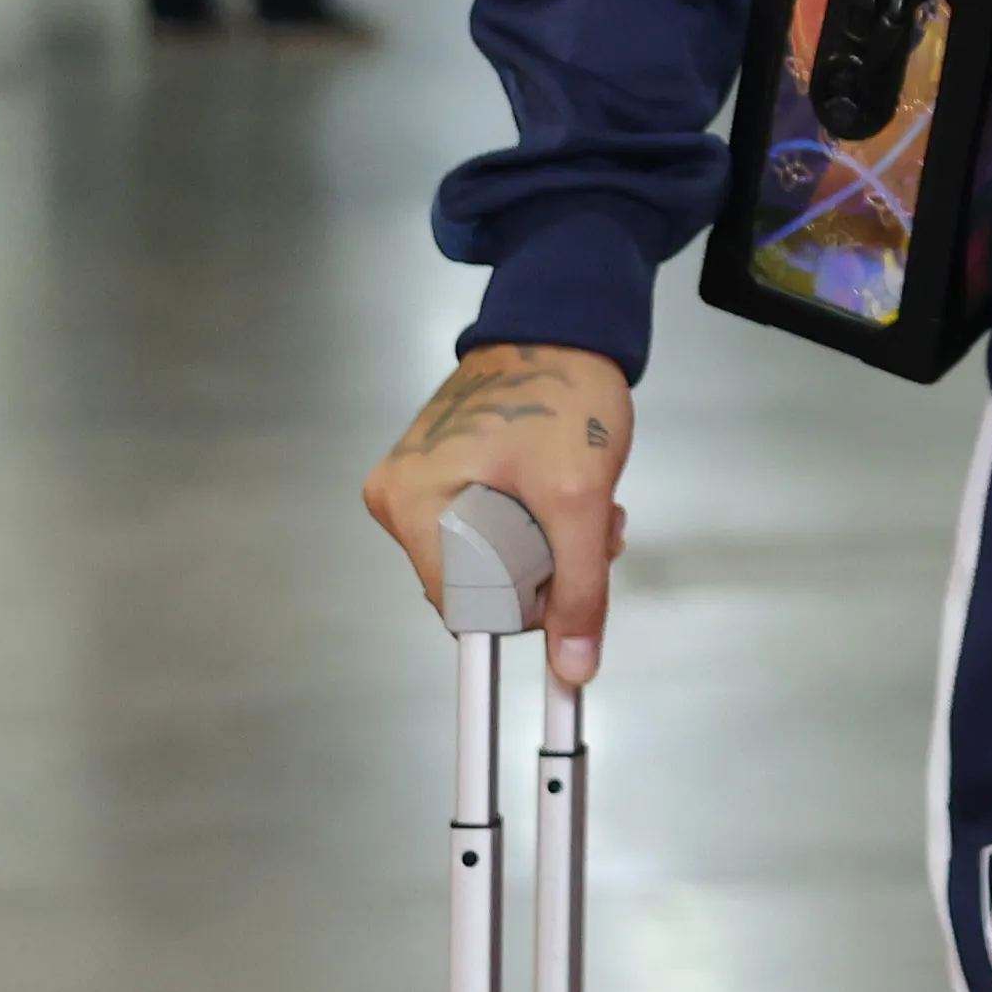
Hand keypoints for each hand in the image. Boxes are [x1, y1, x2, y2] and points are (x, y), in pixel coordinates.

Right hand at [364, 342, 635, 685]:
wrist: (562, 324)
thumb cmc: (562, 390)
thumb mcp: (579, 496)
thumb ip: (579, 587)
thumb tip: (573, 667)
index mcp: (411, 505)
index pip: (464, 606)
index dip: (527, 604)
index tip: (572, 577)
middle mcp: (400, 499)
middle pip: (478, 584)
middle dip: (547, 570)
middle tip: (591, 529)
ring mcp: (420, 486)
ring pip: (492, 560)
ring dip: (549, 546)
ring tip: (588, 505)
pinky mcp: (444, 476)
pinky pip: (487, 528)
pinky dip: (535, 522)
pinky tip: (566, 494)